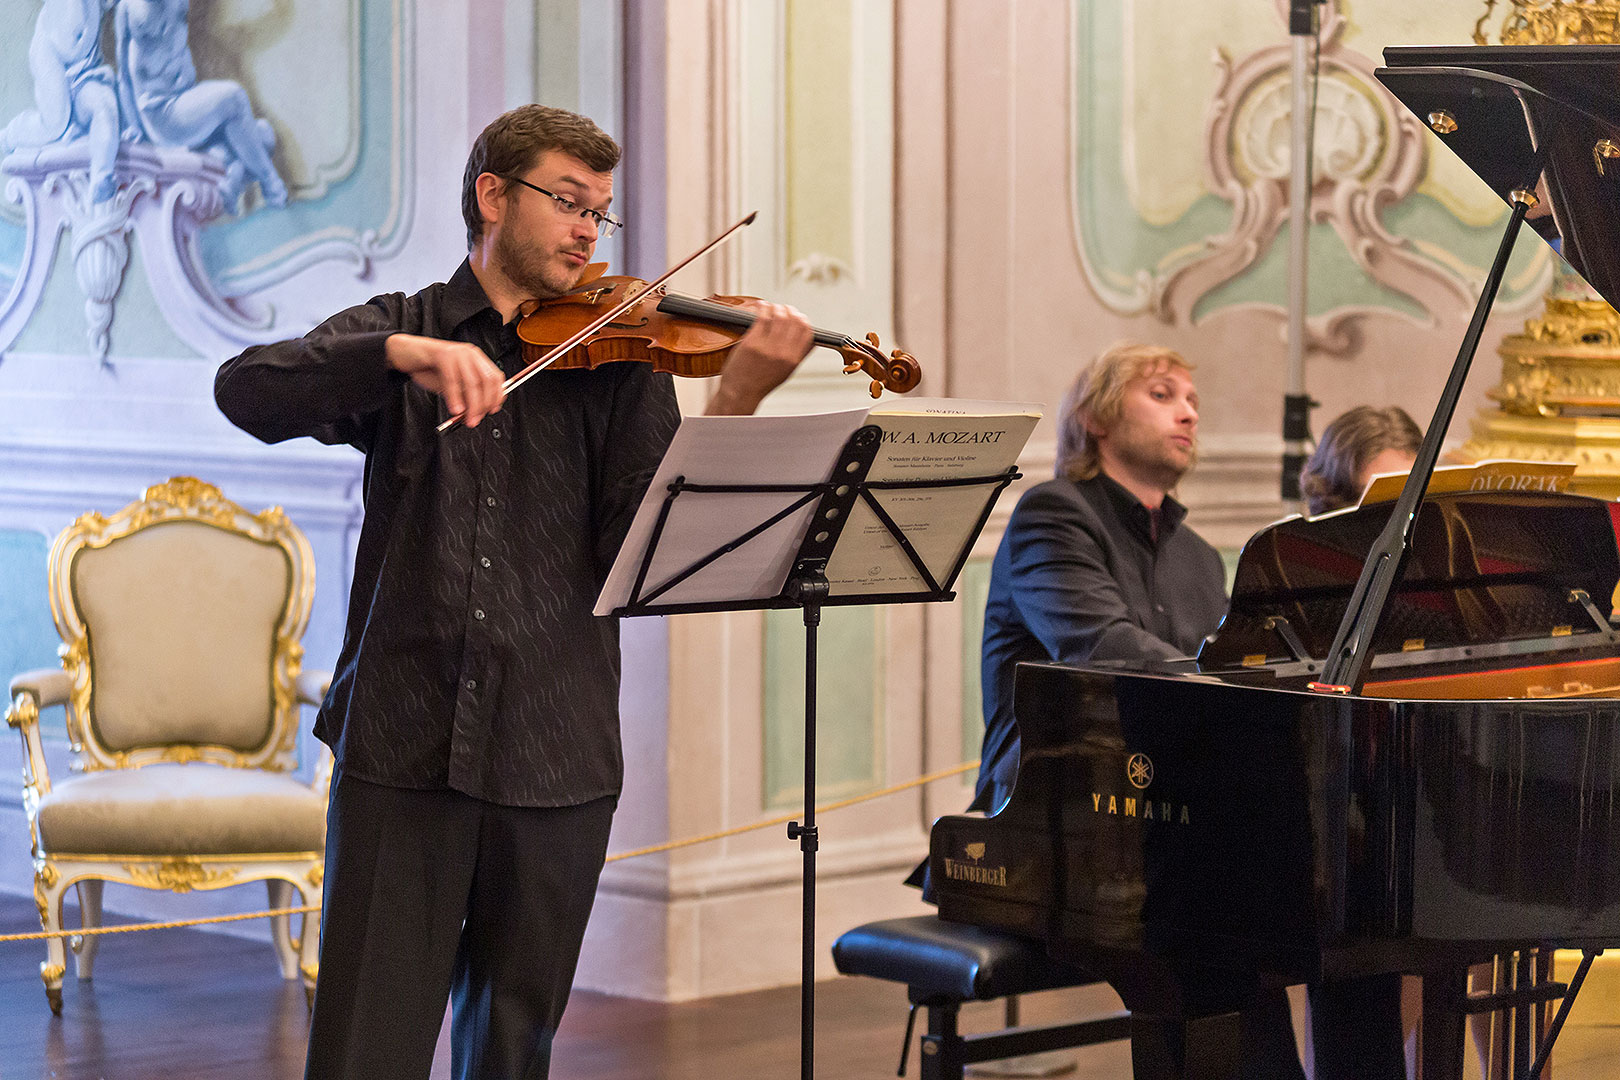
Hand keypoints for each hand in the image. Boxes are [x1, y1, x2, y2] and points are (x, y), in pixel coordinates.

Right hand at [386, 333, 505, 426]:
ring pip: (472, 382)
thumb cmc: (428, 368)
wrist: (404, 353)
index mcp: (476, 359)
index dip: (496, 396)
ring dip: (471, 405)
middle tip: (476, 419)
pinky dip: (455, 397)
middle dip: (484, 404)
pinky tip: (454, 408)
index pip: (496, 377)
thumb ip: (464, 395)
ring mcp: (457, 353)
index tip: (492, 411)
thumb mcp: (451, 384)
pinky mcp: (442, 355)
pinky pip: (452, 380)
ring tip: (466, 418)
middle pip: (487, 381)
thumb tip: (475, 413)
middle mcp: (469, 354)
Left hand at [705, 303, 813, 415]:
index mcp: (793, 360)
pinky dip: (763, 307)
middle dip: (790, 310)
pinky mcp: (752, 342)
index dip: (803, 320)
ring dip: (776, 307)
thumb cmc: (761, 382)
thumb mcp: (787, 372)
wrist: (740, 392)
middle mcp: (783, 353)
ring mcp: (767, 347)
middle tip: (784, 309)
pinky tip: (761, 306)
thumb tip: (813, 341)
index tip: (797, 316)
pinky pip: (762, 317)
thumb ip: (800, 355)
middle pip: (795, 320)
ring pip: (779, 316)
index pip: (807, 331)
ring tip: (772, 307)